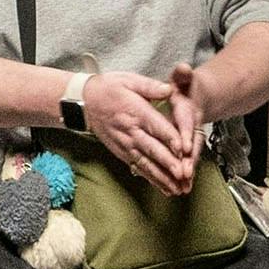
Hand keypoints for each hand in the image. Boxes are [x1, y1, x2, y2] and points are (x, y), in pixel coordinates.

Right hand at [80, 68, 198, 196]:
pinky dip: (151, 179)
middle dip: (168, 163)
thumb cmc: (109, 88)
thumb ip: (150, 86)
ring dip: (162, 177)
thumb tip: (169, 89)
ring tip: (177, 188)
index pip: (157, 127)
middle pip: (153, 149)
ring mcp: (126, 144)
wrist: (84, 102)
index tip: (184, 149)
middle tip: (182, 174)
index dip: (171, 138)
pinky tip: (164, 188)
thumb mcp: (128, 80)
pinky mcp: (122, 153)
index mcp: (136, 112)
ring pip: (146, 163)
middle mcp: (131, 131)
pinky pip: (138, 168)